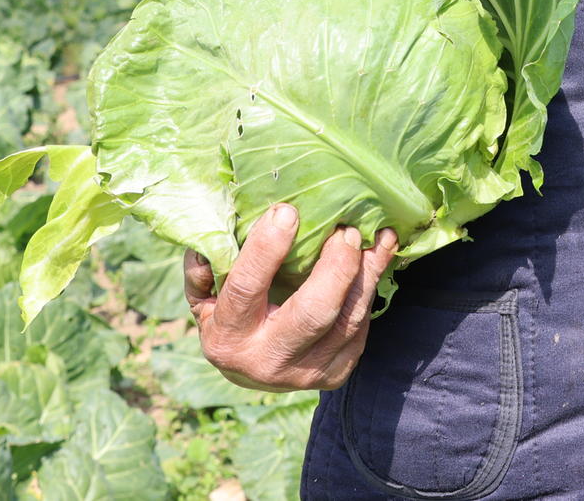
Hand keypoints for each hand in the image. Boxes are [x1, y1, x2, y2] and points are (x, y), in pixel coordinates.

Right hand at [183, 204, 399, 391]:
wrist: (252, 369)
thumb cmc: (228, 315)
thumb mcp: (205, 295)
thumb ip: (204, 266)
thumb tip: (215, 234)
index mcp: (228, 338)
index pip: (246, 289)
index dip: (266, 249)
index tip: (288, 211)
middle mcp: (267, 361)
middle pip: (312, 313)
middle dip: (335, 267)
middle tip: (345, 230)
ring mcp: (305, 372)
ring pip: (347, 320)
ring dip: (366, 273)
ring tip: (377, 236)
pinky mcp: (335, 372)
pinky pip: (361, 327)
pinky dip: (371, 288)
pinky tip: (379, 256)